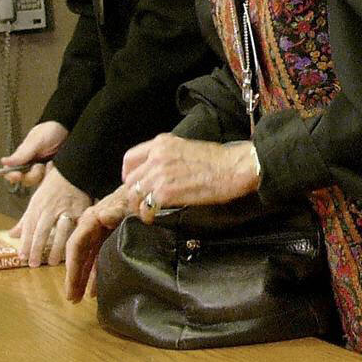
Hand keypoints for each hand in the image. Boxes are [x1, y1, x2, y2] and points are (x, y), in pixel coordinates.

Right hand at [0, 120, 68, 187]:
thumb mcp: (36, 141)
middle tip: (39, 166)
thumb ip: (22, 154)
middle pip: (25, 180)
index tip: (18, 175)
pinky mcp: (53, 173)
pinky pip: (50, 181)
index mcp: (23, 157)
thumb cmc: (51, 131)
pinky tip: (55, 166)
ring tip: (50, 163)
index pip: (11, 171)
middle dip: (32, 176)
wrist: (69, 129)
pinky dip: (52, 175)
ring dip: (44, 175)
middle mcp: (31, 165)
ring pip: (38, 182)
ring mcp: (43, 170)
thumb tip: (4, 162)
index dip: (12, 176)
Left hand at [6, 163, 92, 267]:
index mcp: (37, 205)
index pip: (29, 226)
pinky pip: (77, 228)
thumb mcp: (36, 201)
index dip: (25, 242)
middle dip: (37, 248)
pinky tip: (72, 251)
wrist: (73, 172)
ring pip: (60, 231)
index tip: (22, 257)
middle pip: (42, 230)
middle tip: (33, 264)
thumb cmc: (53, 189)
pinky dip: (75, 240)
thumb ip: (25, 220)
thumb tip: (12, 235)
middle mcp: (51, 208)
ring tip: (51, 262)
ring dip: (56, 248)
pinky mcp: (82, 212)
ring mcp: (67, 210)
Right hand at [64, 186, 137, 302]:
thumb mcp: (128, 203)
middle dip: (74, 277)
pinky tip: (94, 289)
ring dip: (83, 278)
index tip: (71, 285)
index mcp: (93, 218)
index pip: (76, 245)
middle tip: (71, 298)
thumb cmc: (137, 197)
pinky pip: (99, 258)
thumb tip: (102, 216)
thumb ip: (116, 210)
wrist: (148, 191)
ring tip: (78, 298)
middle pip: (79, 254)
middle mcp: (92, 227)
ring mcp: (100, 233)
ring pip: (88, 259)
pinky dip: (95, 273)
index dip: (72, 266)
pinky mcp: (109, 238)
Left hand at [119, 134, 258, 214]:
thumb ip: (169, 156)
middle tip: (141, 203)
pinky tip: (153, 218)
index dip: (128, 174)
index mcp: (161, 143)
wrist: (233, 167)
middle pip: (130, 180)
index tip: (133, 183)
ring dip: (138, 207)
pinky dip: (147, 215)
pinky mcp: (165, 192)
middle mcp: (156, 156)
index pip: (130, 158)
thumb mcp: (187, 147)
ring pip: (134, 195)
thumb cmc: (218, 160)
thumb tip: (161, 171)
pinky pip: (146, 207)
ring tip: (146, 213)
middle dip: (133, 194)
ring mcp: (159, 174)